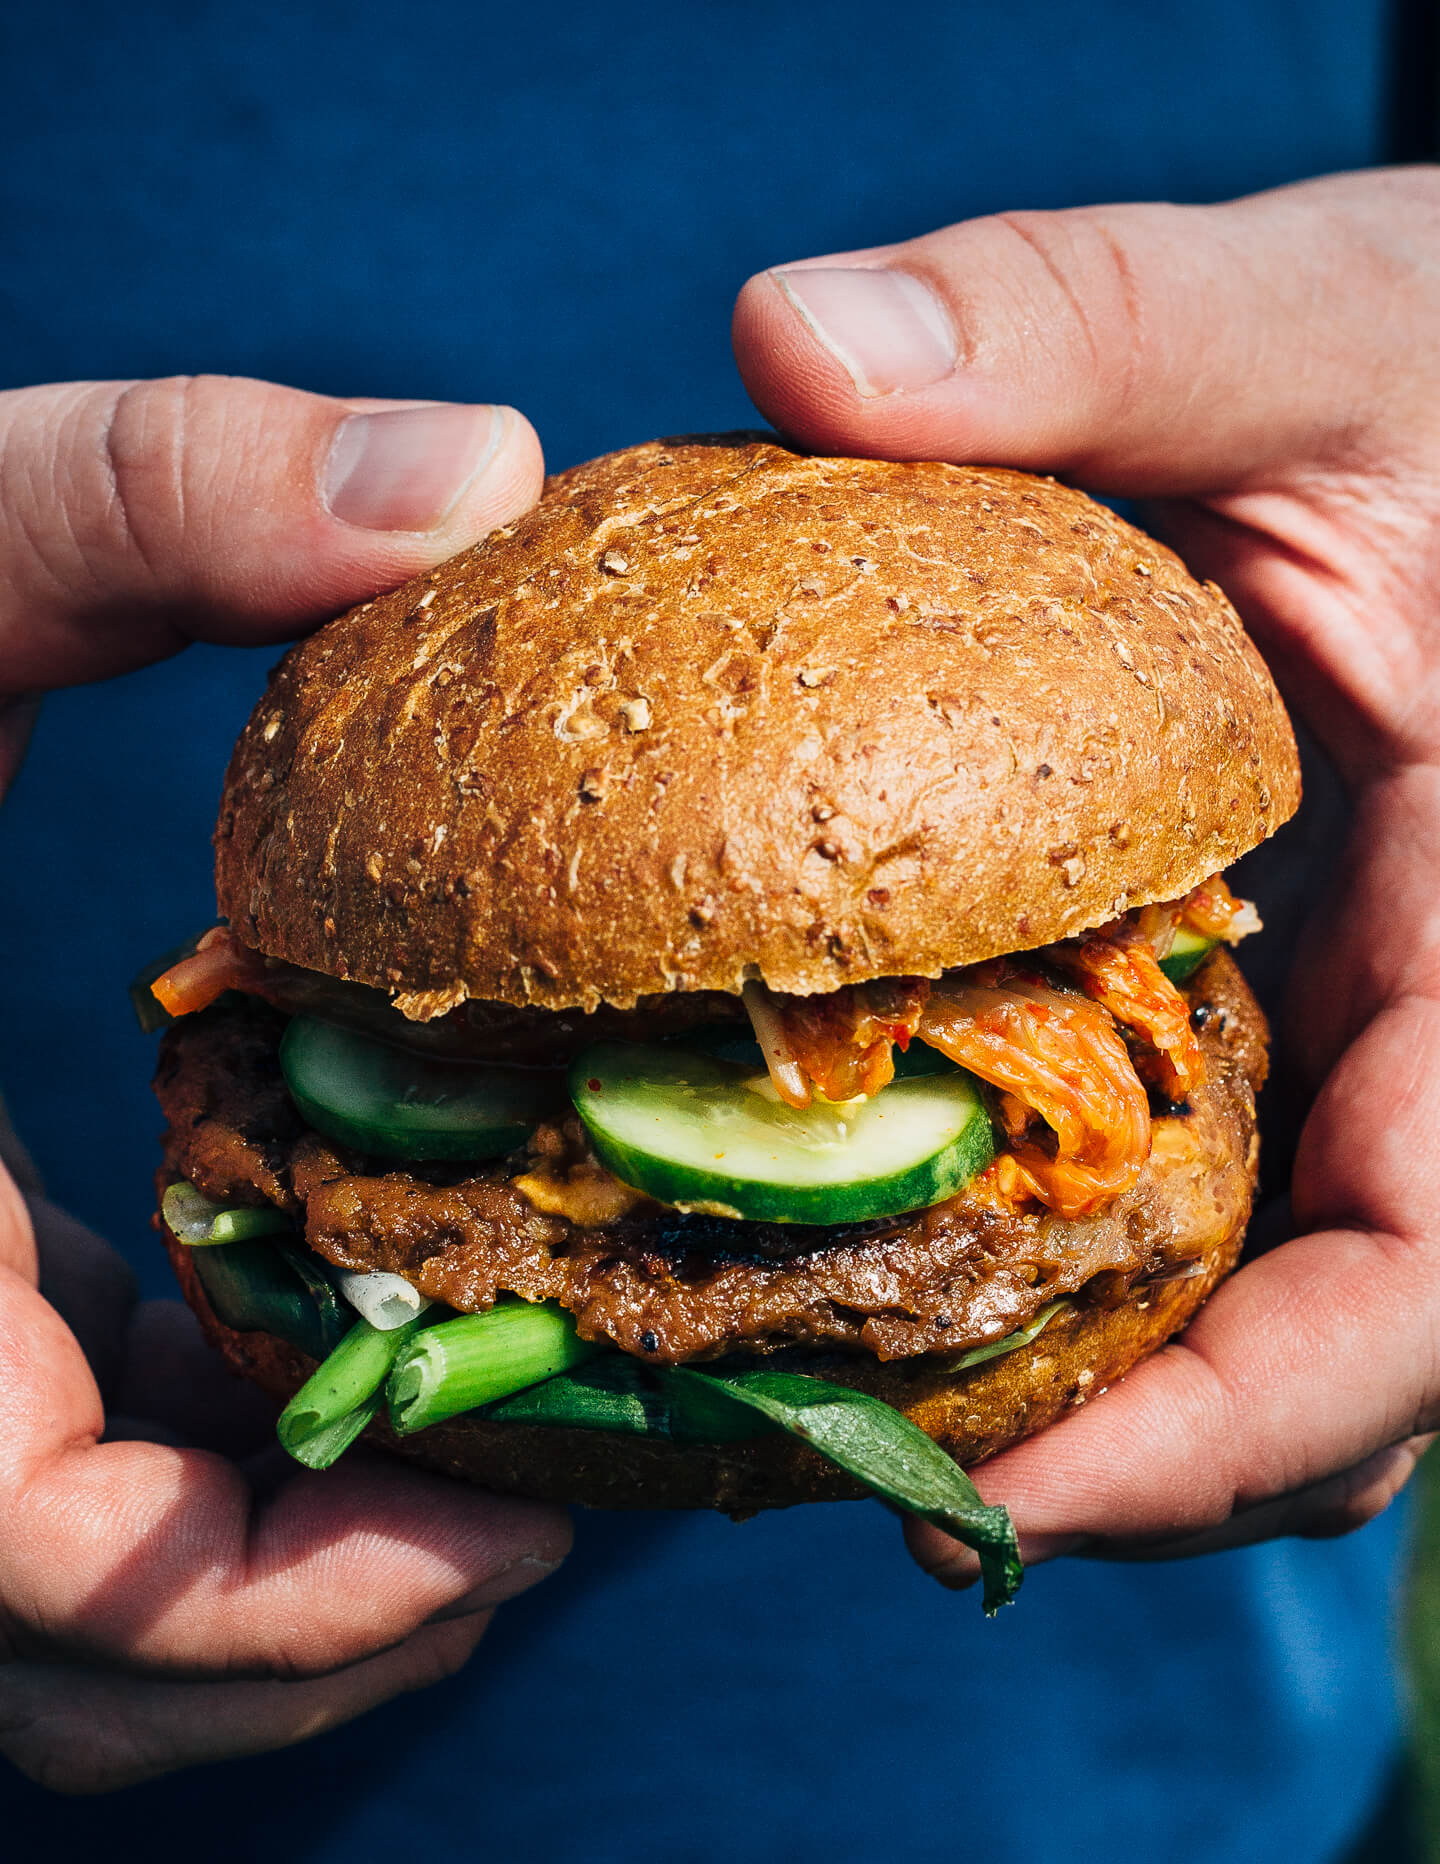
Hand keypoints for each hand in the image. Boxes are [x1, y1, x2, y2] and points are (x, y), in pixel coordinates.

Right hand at [0, 376, 566, 1787]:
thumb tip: (484, 465)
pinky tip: (326, 1360)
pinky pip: (37, 1487)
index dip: (263, 1598)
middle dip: (310, 1626)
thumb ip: (154, 491)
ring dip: (262, 1599)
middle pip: (66, 1649)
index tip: (503, 1526)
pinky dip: (188, 1488)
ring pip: (49, 1623)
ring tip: (479, 1486)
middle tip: (540, 1510)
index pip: (23, 1553)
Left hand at [732, 168, 1439, 1581]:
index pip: (1426, 1281)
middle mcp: (1435, 1037)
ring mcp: (1355, 1044)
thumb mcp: (1297, 326)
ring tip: (820, 1375)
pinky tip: (873, 1204)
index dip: (1245, 1427)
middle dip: (1115, 1452)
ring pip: (1242, 1308)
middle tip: (838, 1452)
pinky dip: (1047, 1245)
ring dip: (1061, 1378)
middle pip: (1321, 1371)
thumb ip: (1081, 326)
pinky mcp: (1267, 1013)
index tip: (1017, 1487)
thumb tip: (792, 338)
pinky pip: (1176, 1190)